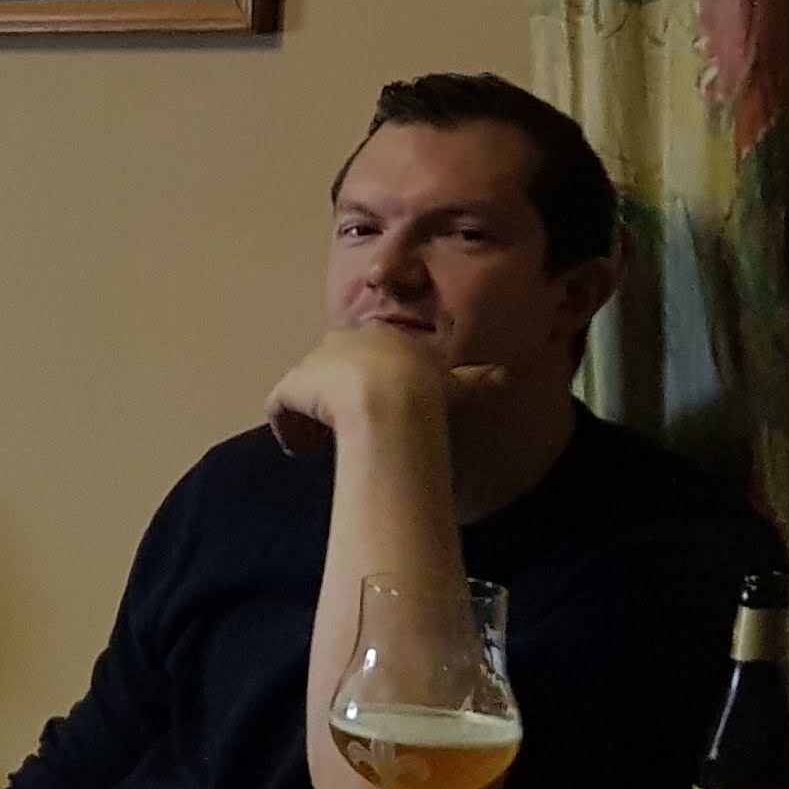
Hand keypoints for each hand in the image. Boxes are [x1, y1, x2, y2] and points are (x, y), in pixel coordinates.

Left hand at [265, 327, 501, 454]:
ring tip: (319, 443)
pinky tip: (301, 449)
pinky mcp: (291, 385)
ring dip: (308, 416)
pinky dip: (287, 429)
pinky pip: (279, 407)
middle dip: (330, 397)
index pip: (364, 357)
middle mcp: (344, 342)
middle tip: (341, 428)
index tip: (368, 410)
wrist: (392, 399)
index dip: (363, 383)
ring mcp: (314, 362)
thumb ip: (477, 381)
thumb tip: (508, 376)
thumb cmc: (426, 391)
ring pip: (303, 389)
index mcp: (381, 339)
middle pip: (328, 369)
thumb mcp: (454, 386)